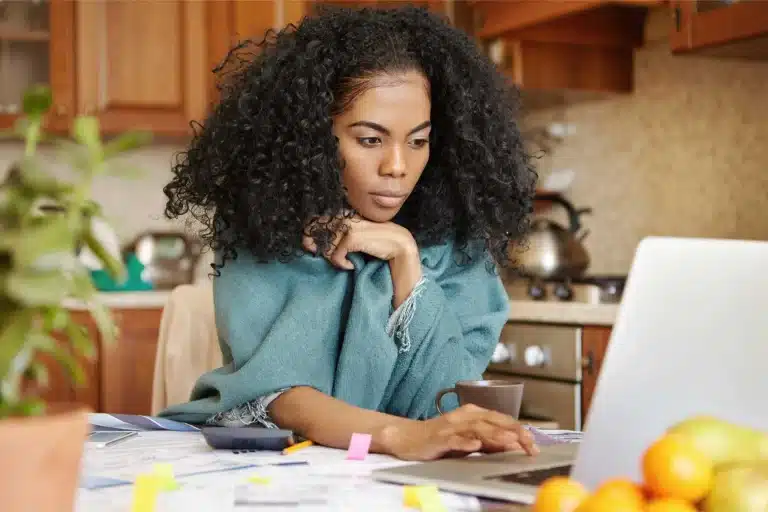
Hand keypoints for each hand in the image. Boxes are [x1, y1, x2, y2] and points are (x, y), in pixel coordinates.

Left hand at [303, 215, 416, 269]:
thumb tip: (310, 243)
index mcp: (343, 213)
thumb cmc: (375, 241)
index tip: (309, 245)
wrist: (397, 244)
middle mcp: (344, 216)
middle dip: (317, 247)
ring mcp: (347, 226)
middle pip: (317, 232)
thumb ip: (336, 236)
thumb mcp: (354, 236)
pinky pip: (335, 256)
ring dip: (333, 258)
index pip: (317, 220)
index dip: (308, 233)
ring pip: (326, 247)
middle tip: (331, 257)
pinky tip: (351, 265)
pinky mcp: (352, 237)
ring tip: (345, 261)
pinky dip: (342, 264)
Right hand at [379, 404, 538, 461]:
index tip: (534, 443)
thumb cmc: (439, 438)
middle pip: (492, 422)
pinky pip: (453, 440)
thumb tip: (513, 445)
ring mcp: (450, 427)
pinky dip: (464, 443)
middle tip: (529, 443)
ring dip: (494, 436)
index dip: (519, 430)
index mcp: (473, 414)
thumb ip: (489, 440)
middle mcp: (464, 416)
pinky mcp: (438, 438)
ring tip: (509, 442)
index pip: (501, 419)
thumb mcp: (468, 438)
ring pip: (476, 429)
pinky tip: (474, 446)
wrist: (407, 437)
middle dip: (513, 432)